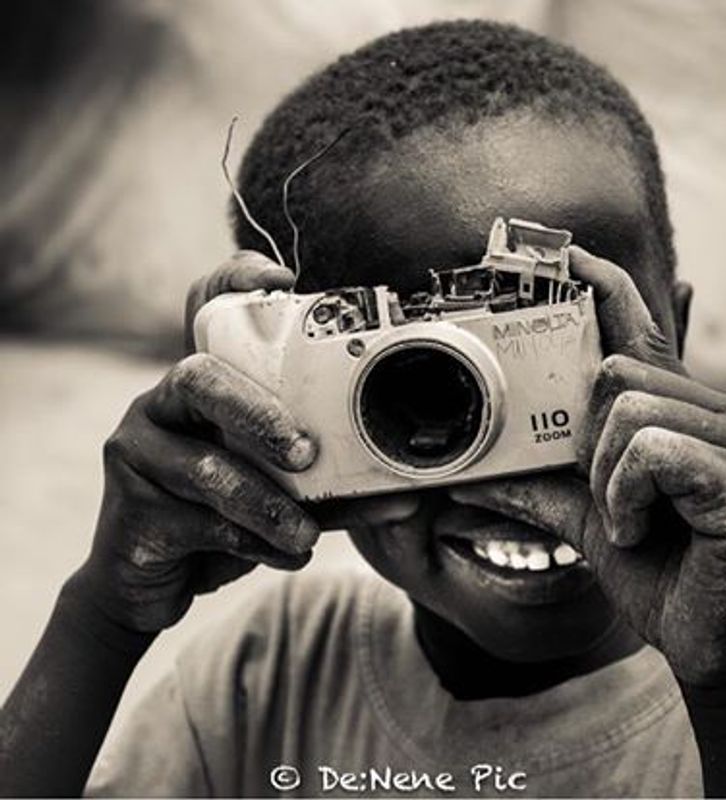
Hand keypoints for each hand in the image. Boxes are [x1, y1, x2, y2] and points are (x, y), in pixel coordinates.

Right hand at [73, 253, 318, 632]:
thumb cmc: (226, 517)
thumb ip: (322, 479)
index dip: (236, 281)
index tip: (284, 282)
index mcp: (203, 388)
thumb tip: (408, 493)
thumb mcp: (275, 487)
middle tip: (303, 452)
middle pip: (199, 378)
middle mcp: (161, 405)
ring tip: (304, 533)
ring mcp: (137, 452)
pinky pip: (202, 524)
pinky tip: (284, 555)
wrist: (161, 580)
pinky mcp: (131, 509)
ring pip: (206, 468)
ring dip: (267, 505)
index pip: (204, 313)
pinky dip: (254, 544)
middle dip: (257, 413)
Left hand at [451, 246, 725, 687]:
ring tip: (631, 519)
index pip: (639, 327)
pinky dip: (626, 498)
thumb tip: (474, 473)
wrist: (708, 641)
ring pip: (627, 410)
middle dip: (591, 443)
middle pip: (617, 372)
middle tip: (610, 495)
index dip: (602, 284)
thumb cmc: (656, 569)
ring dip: (607, 480)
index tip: (564, 252)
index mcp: (680, 409)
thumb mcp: (585, 517)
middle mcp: (717, 409)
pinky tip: (645, 532)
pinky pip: (648, 451)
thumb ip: (540, 484)